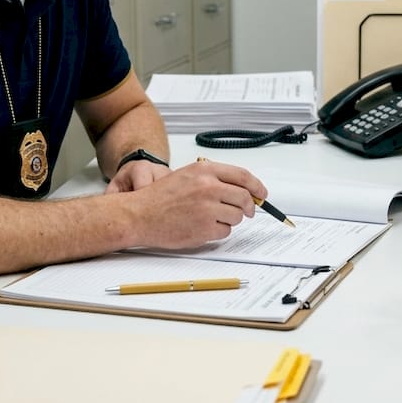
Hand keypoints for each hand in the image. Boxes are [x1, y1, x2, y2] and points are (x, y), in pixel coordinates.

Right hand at [117, 158, 268, 248]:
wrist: (139, 214)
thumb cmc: (160, 197)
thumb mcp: (188, 176)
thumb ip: (214, 179)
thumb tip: (242, 188)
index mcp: (204, 171)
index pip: (242, 176)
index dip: (256, 186)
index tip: (262, 193)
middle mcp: (208, 187)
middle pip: (244, 198)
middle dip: (248, 207)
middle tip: (246, 211)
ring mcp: (207, 208)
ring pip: (236, 216)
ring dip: (230, 219)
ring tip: (210, 218)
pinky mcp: (204, 228)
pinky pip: (225, 231)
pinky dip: (218, 231)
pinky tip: (202, 227)